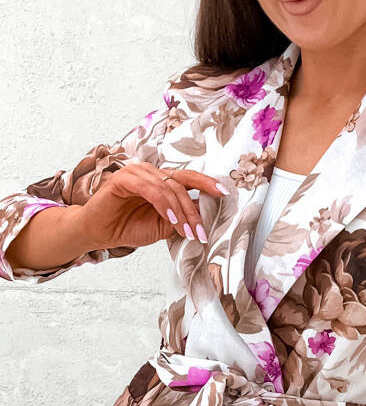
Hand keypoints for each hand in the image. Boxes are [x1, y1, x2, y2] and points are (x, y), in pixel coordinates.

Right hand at [78, 163, 225, 250]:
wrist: (101, 233)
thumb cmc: (128, 227)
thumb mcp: (163, 226)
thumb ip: (180, 218)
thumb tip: (203, 217)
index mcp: (161, 180)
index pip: (188, 178)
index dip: (206, 184)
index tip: (224, 194)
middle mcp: (150, 173)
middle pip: (181, 185)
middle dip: (194, 211)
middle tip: (201, 232)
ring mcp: (137, 173)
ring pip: (168, 188)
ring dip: (181, 212)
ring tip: (187, 232)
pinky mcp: (123, 179)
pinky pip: (151, 189)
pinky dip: (164, 205)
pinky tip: (171, 219)